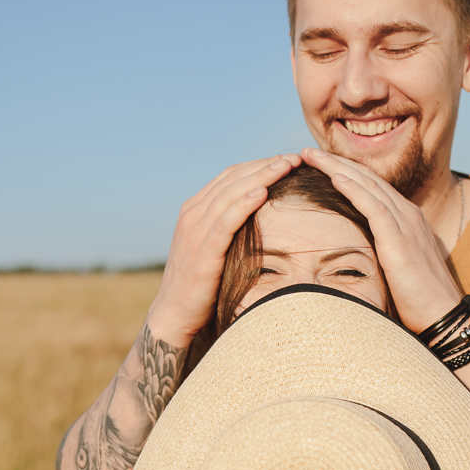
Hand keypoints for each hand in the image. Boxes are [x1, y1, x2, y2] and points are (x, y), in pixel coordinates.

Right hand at [148, 154, 300, 342]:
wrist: (174, 313)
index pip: (231, 176)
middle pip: (233, 179)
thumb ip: (228, 228)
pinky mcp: (202, 251)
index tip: (287, 159)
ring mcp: (195, 231)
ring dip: (261, 177)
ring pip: (231, 194)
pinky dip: (243, 205)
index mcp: (196, 209)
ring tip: (286, 166)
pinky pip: (225, 222)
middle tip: (294, 157)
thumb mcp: (212, 247)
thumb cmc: (200, 283)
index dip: (259, 164)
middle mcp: (193, 214)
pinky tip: (262, 193)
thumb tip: (258, 219)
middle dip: (265, 165)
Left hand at [300, 147, 459, 332]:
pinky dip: (354, 189)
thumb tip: (359, 256)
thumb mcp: (398, 268)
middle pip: (367, 178)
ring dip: (337, 167)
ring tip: (311, 156)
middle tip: (308, 151)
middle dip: (335, 161)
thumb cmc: (419, 299)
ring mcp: (406, 223)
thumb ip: (382, 253)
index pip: (372, 186)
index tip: (320, 165)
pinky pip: (374, 206)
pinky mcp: (400, 239)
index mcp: (407, 219)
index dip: (346, 172)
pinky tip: (334, 177)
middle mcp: (408, 214)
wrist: (443, 315)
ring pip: (367, 185)